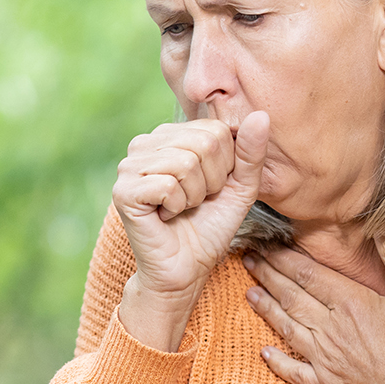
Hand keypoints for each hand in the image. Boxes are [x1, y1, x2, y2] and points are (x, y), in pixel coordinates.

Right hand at [112, 113, 268, 350]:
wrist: (186, 268)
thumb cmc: (210, 226)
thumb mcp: (239, 187)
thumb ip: (250, 152)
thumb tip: (261, 115)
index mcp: (170, 135)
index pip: (216, 131)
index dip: (225, 167)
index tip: (210, 189)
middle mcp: (144, 143)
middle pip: (203, 144)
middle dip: (211, 181)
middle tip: (195, 202)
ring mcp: (129, 165)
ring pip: (186, 163)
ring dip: (194, 196)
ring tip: (181, 208)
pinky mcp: (123, 190)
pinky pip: (168, 185)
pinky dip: (177, 207)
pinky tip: (166, 216)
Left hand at [242, 239, 384, 383]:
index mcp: (350, 304)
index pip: (307, 274)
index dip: (283, 258)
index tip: (266, 245)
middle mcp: (329, 328)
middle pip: (291, 296)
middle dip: (267, 275)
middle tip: (249, 259)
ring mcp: (322, 358)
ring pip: (286, 327)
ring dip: (266, 309)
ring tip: (250, 293)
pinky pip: (292, 371)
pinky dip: (276, 360)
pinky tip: (264, 352)